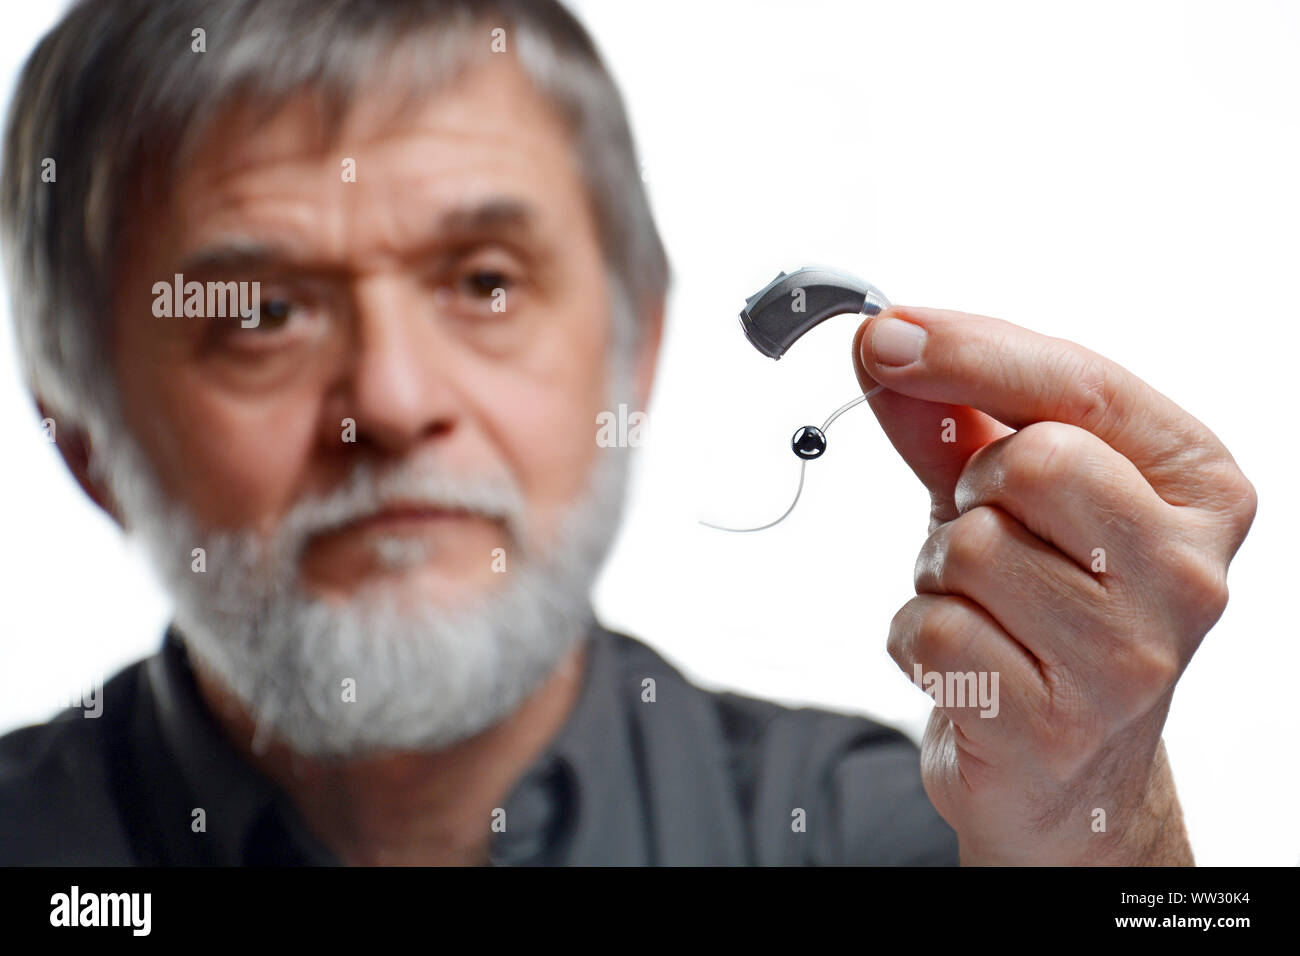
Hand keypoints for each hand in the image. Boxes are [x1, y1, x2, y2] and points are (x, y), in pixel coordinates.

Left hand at [851, 307, 1256, 864]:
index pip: (1081, 386)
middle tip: (984, 531)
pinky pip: (932, 631)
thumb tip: (882, 343)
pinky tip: (968, 666)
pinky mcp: (1056, 724)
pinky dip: (918, 641)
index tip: (884, 332)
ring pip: (971, 548)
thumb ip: (952, 418)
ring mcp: (1130, 657)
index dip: (969, 350)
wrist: (1064, 775)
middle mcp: (1189, 572)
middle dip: (972, 489)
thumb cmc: (1043, 613)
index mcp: (1200, 490)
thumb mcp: (1010, 500)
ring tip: (982, 610)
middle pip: (1032, 461)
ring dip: (939, 574)